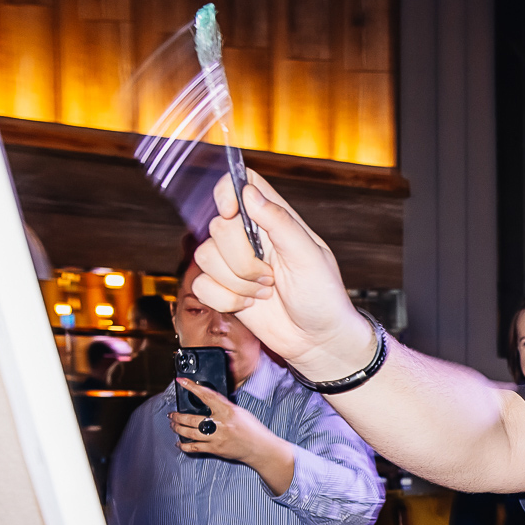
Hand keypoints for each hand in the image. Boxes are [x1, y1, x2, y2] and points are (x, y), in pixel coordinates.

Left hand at [169, 379, 295, 493]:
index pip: (206, 395)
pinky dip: (184, 446)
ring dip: (178, 428)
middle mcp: (220, 424)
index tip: (181, 381)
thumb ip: (223, 406)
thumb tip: (207, 400)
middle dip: (177, 416)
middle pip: (191, 419)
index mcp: (227, 411)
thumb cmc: (252, 429)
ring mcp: (216, 438)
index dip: (192, 387)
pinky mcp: (215, 449)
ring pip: (189, 433)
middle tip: (172, 414)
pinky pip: (194, 448)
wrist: (260, 448)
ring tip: (173, 425)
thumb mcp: (239, 412)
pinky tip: (180, 442)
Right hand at [191, 171, 369, 381]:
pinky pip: (202, 285)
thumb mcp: (309, 256)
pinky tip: (250, 305)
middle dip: (241, 258)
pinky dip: (226, 300)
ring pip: (205, 257)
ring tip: (265, 291)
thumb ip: (280, 222)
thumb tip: (249, 191)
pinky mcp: (224, 289)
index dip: (226, 191)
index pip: (240, 184)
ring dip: (236, 283)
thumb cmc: (322, 297)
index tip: (231, 212)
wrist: (316, 340)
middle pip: (217, 226)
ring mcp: (234, 263)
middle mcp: (250, 237)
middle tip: (270, 275)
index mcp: (274, 220)